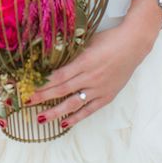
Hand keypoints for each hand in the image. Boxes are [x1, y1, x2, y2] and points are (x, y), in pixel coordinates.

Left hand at [26, 22, 154, 128]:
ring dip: (56, 112)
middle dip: (43, 97)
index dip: (42, 83)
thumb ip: (73, 52)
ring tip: (41, 119)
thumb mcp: (88, 41)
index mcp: (84, 61)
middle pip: (62, 90)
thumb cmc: (110, 38)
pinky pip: (89, 110)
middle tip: (27, 102)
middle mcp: (90, 77)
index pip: (58, 76)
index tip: (29, 87)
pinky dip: (77, 117)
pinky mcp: (107, 96)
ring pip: (74, 103)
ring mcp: (99, 88)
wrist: (134, 44)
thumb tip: (54, 58)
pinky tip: (64, 123)